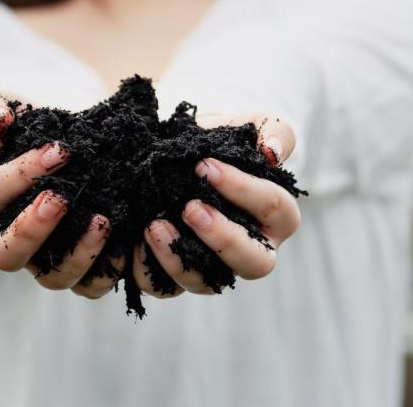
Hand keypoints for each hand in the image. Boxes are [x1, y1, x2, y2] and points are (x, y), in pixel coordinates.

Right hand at [0, 91, 117, 297]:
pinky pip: (90, 288)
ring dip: (77, 254)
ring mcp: (43, 264)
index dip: (17, 176)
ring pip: (52, 279)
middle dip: (33, 228)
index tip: (58, 150)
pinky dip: (107, 272)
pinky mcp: (78, 274)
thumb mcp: (9, 111)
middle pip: (6, 254)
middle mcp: (7, 243)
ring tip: (103, 220)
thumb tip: (0, 119)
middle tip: (61, 197)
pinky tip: (125, 243)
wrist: (67, 152)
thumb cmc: (30, 133)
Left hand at [133, 113, 300, 295]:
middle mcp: (252, 250)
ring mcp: (215, 268)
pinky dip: (148, 267)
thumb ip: (271, 130)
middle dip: (222, 238)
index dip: (243, 189)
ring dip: (179, 259)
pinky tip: (135, 240)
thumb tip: (272, 152)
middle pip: (256, 264)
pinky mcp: (180, 275)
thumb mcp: (245, 125)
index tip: (205, 165)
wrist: (176, 152)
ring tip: (154, 226)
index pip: (275, 208)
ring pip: (208, 284)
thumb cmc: (219, 140)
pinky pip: (166, 286)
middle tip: (190, 208)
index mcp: (277, 215)